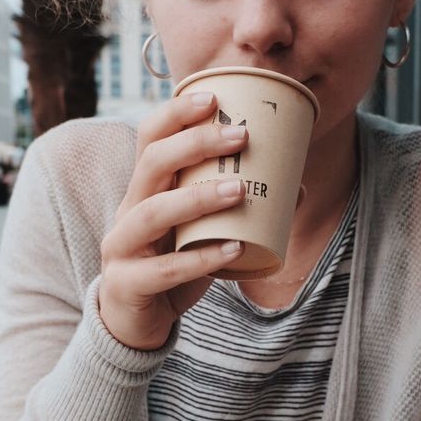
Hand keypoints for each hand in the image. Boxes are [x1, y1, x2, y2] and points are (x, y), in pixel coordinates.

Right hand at [98, 92, 248, 349]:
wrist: (136, 323)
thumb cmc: (173, 267)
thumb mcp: (202, 232)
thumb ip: (236, 210)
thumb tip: (297, 188)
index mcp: (144, 190)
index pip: (150, 139)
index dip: (176, 114)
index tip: (215, 97)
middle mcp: (128, 211)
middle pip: (151, 164)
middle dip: (195, 144)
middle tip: (242, 136)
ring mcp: (122, 248)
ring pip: (153, 213)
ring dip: (197, 197)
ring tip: (240, 189)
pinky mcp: (128, 285)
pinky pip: (164, 269)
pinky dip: (201, 258)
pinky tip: (234, 248)